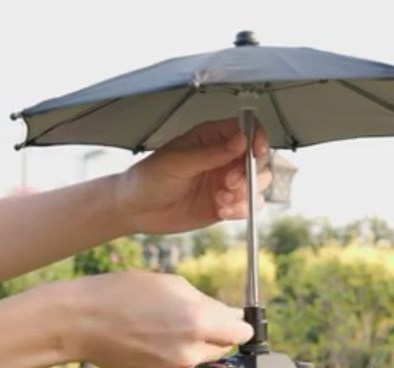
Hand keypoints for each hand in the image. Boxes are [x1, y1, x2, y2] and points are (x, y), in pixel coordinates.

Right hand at [48, 271, 253, 367]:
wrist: (81, 322)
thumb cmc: (122, 294)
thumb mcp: (171, 284)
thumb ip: (208, 302)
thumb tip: (232, 316)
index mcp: (198, 322)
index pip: (242, 332)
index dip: (236, 323)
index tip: (230, 320)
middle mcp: (191, 351)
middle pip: (224, 347)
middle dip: (214, 333)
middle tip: (186, 318)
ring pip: (201, 359)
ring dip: (192, 346)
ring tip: (161, 329)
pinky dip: (173, 359)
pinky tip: (151, 344)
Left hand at [115, 118, 272, 234]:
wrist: (136, 209)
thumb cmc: (149, 177)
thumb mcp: (178, 161)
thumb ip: (211, 153)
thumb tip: (241, 139)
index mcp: (212, 138)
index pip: (247, 130)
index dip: (257, 138)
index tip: (255, 152)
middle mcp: (223, 159)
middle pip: (257, 159)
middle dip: (250, 172)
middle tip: (230, 182)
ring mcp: (225, 182)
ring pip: (256, 184)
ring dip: (246, 194)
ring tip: (222, 200)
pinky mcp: (225, 204)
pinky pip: (246, 206)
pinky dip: (241, 210)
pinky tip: (222, 211)